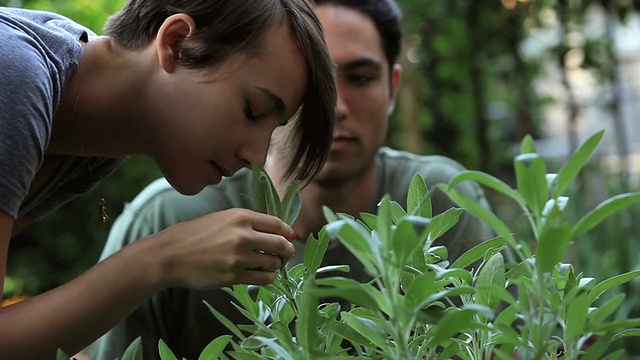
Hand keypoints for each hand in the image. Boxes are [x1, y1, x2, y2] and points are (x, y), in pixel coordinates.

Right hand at [141, 208, 294, 289]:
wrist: (170, 255)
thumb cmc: (194, 234)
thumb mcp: (222, 218)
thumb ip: (246, 223)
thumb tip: (274, 231)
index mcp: (241, 217)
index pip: (277, 224)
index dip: (287, 232)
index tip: (289, 237)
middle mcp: (243, 236)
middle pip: (280, 244)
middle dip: (287, 251)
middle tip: (286, 255)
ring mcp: (238, 258)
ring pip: (273, 263)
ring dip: (275, 265)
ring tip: (270, 265)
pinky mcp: (233, 276)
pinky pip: (262, 279)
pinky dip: (267, 278)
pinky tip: (262, 275)